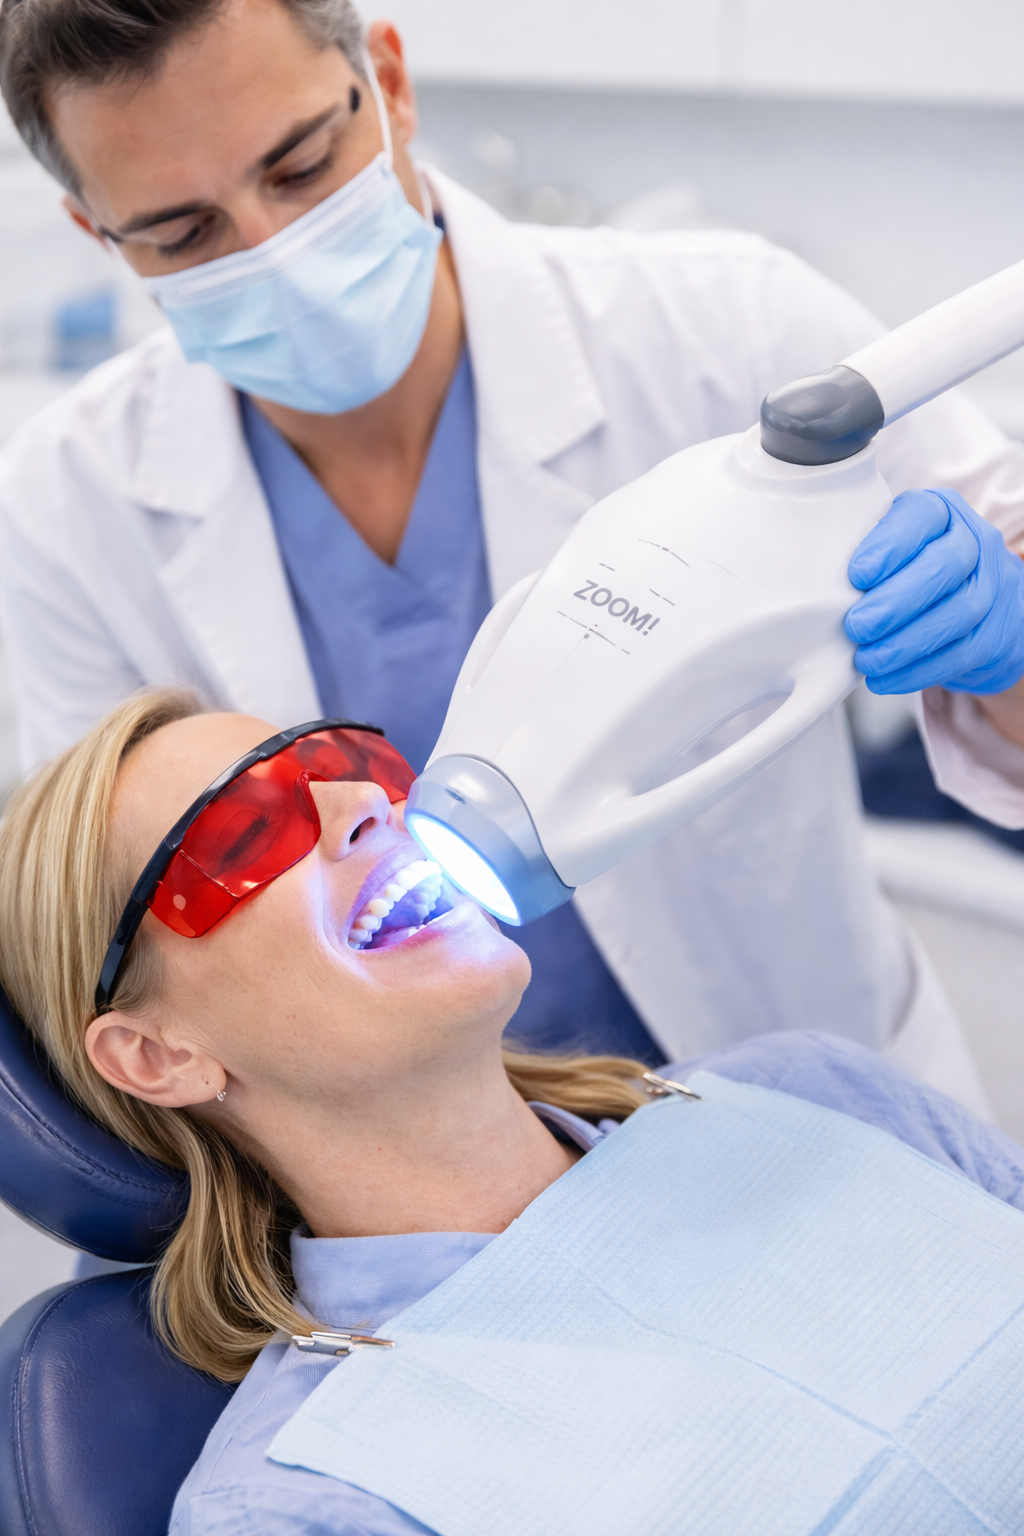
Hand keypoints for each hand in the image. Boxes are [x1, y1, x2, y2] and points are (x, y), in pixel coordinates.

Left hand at [844, 488, 1023, 694]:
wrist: (981, 605)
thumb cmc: (915, 571)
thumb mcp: (893, 547)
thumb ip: (863, 552)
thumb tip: (805, 582)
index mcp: (942, 513)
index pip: (923, 515)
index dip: (891, 545)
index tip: (856, 575)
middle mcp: (974, 542)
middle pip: (944, 566)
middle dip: (896, 601)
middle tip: (856, 626)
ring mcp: (992, 587)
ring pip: (957, 612)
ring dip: (906, 642)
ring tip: (867, 659)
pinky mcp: (996, 632)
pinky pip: (961, 653)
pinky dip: (919, 670)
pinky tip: (885, 678)